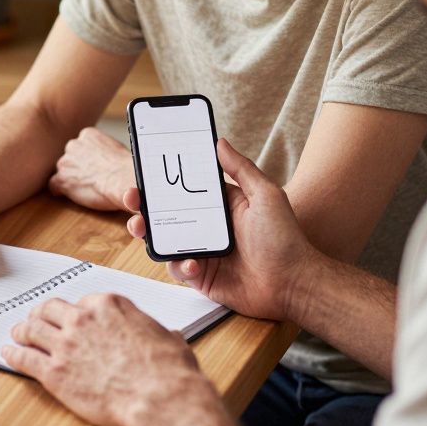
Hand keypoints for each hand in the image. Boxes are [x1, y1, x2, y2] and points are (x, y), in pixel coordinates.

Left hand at [2, 294, 222, 425]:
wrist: (159, 397)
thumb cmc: (168, 371)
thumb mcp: (167, 339)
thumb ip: (157, 333)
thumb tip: (166, 336)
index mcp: (108, 305)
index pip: (82, 301)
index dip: (76, 312)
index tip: (72, 318)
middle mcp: (83, 319)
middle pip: (50, 309)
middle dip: (42, 314)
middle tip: (36, 319)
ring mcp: (65, 345)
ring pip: (32, 329)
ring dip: (23, 330)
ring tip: (18, 333)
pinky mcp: (54, 372)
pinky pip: (24, 358)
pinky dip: (13, 354)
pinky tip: (9, 353)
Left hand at [48, 127, 135, 211]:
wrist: (122, 180)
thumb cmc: (126, 167)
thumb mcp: (115, 148)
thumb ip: (102, 150)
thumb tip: (103, 158)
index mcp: (87, 134)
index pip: (80, 146)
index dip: (85, 158)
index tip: (92, 166)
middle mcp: (73, 145)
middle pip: (70, 157)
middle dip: (77, 166)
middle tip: (89, 177)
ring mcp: (65, 162)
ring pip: (62, 171)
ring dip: (70, 178)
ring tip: (84, 187)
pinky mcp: (62, 179)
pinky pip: (53, 185)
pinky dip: (59, 190)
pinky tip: (66, 194)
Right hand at [124, 139, 316, 321]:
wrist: (294, 283)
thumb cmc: (285, 238)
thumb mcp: (265, 194)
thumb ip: (240, 168)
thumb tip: (220, 142)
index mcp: (219, 206)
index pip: (183, 190)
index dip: (162, 182)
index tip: (143, 174)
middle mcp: (206, 228)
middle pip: (165, 215)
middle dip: (143, 207)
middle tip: (133, 201)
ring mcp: (202, 253)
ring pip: (164, 241)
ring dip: (149, 234)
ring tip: (141, 227)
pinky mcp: (201, 277)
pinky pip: (178, 270)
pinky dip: (179, 265)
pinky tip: (192, 263)